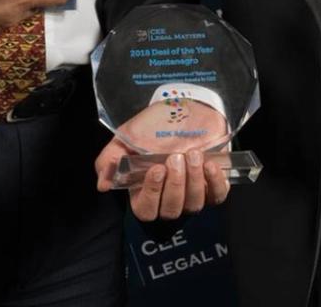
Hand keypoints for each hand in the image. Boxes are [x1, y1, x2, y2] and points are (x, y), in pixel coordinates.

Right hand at [93, 138, 232, 221]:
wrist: (184, 109)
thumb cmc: (152, 127)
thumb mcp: (125, 139)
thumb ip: (110, 161)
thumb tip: (103, 185)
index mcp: (145, 192)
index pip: (146, 210)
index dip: (152, 194)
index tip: (156, 169)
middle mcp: (169, 199)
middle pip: (171, 210)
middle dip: (175, 184)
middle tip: (176, 157)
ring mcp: (193, 195)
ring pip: (194, 204)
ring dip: (194, 180)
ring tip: (194, 154)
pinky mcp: (214, 187)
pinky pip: (217, 196)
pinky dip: (215, 182)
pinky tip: (209, 164)